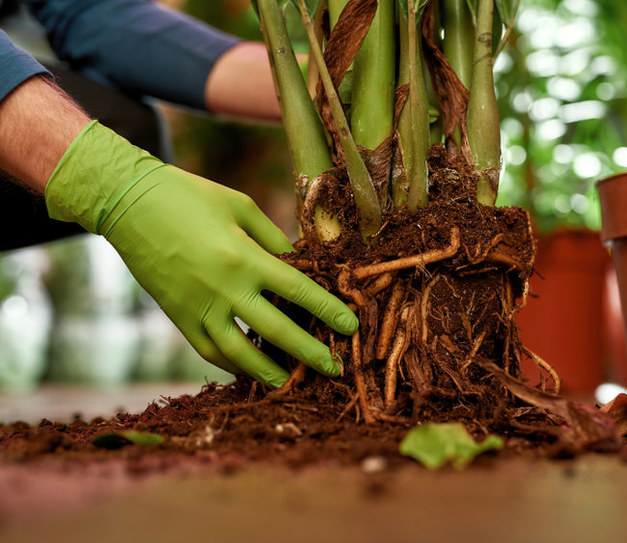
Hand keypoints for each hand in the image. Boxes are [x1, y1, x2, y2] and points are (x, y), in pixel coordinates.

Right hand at [45, 121, 356, 386]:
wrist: (127, 204)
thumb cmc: (190, 196)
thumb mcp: (240, 207)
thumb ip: (272, 239)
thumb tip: (300, 263)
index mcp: (244, 257)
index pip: (297, 290)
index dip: (327, 310)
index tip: (350, 327)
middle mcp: (223, 288)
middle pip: (275, 331)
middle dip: (308, 353)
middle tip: (333, 369)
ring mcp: (198, 307)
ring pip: (238, 353)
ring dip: (268, 371)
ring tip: (290, 383)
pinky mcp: (178, 316)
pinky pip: (209, 350)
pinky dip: (231, 364)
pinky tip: (249, 370)